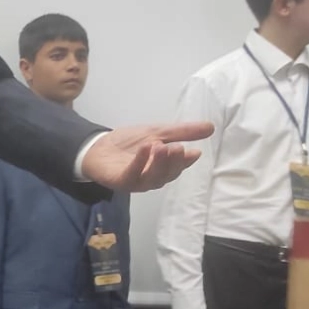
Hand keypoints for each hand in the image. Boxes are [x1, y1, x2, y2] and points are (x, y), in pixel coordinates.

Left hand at [80, 122, 214, 191]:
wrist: (97, 147)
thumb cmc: (129, 143)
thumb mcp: (157, 132)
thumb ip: (182, 132)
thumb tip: (211, 127)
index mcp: (163, 168)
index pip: (178, 167)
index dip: (186, 161)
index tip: (194, 152)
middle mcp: (152, 178)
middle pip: (168, 174)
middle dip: (174, 162)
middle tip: (179, 147)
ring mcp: (136, 181)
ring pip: (153, 177)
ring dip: (159, 163)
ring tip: (163, 146)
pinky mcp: (121, 181)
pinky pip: (133, 174)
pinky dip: (141, 161)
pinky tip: (146, 148)